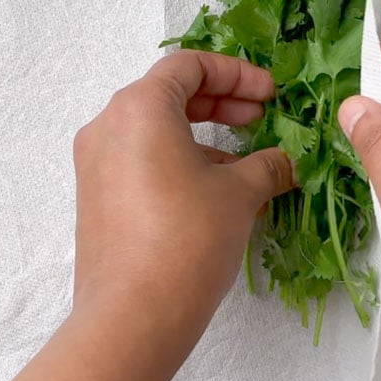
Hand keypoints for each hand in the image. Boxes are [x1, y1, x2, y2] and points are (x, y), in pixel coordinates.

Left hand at [71, 50, 293, 330]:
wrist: (131, 316)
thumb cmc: (187, 239)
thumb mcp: (240, 194)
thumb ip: (267, 165)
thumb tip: (286, 162)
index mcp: (139, 107)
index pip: (188, 65)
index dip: (236, 73)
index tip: (270, 94)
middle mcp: (107, 126)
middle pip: (167, 93)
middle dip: (219, 101)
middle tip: (260, 117)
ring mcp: (94, 163)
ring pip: (153, 129)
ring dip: (201, 135)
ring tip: (244, 164)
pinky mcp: (95, 197)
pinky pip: (139, 160)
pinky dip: (176, 161)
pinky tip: (212, 192)